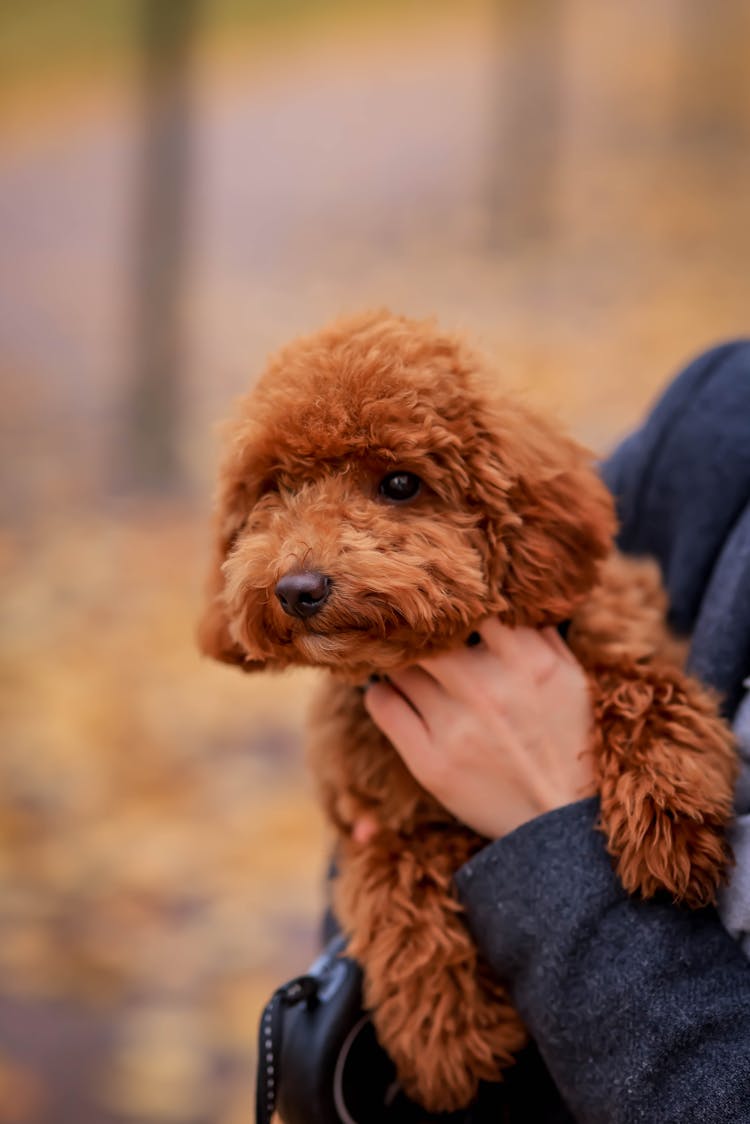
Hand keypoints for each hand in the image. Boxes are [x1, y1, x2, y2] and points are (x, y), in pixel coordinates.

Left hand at [362, 619, 594, 839]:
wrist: (559, 826)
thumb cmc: (569, 745)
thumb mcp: (573, 683)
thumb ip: (543, 637)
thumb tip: (512, 597)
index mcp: (527, 663)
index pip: (474, 604)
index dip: (455, 600)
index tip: (444, 602)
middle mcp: (487, 688)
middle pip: (428, 632)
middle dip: (418, 628)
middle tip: (405, 626)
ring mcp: (455, 726)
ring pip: (400, 665)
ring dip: (396, 660)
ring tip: (398, 661)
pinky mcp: (429, 762)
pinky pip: (383, 705)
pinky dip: (380, 692)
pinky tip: (390, 693)